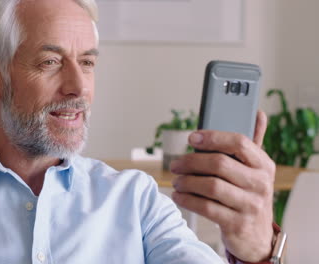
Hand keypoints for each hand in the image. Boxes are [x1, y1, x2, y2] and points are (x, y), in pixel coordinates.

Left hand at [170, 111, 274, 261]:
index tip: (191, 138)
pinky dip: (187, 200)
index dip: (212, 137)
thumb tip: (257, 112)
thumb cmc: (248, 195)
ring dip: (186, 182)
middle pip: (219, 164)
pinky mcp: (237, 223)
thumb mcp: (254, 170)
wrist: (256, 236)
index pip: (239, 142)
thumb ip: (251, 144)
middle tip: (175, 164)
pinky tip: (179, 196)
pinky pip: (206, 207)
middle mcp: (261, 184)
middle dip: (191, 162)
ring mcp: (250, 205)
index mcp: (264, 165)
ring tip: (176, 181)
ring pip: (211, 185)